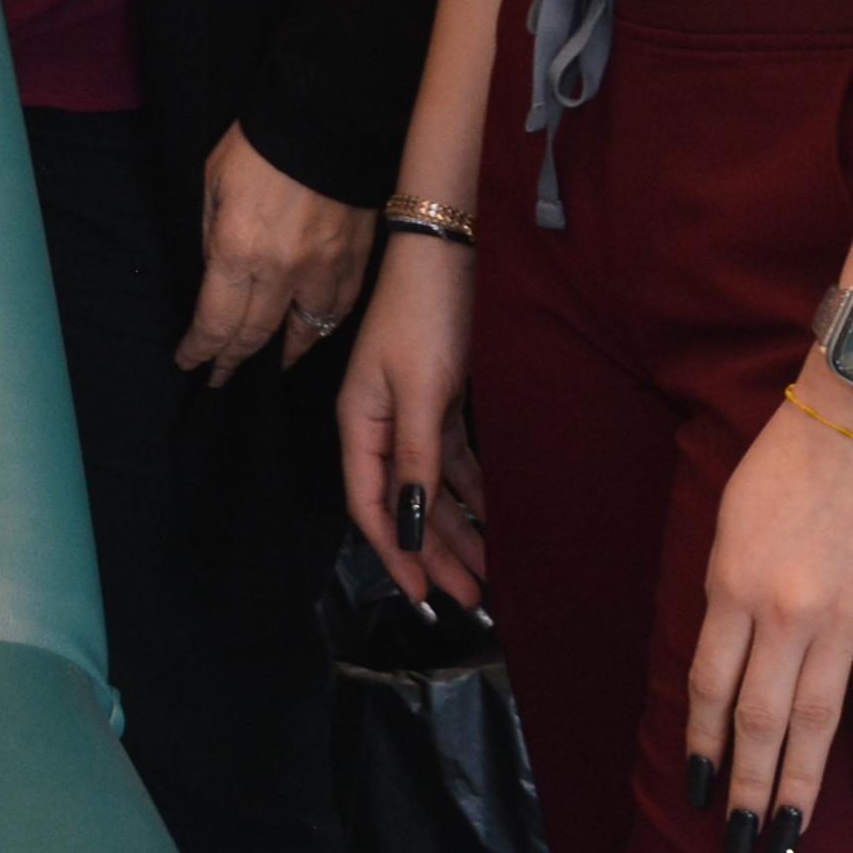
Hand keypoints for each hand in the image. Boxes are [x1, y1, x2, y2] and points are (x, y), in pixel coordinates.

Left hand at [173, 130, 362, 383]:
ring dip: (280, 353)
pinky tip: (310, 333)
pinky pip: (338, 311)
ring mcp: (324, 270)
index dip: (200, 349)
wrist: (326, 117)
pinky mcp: (356, 262)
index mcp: (238, 251)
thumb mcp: (211, 184)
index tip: (189, 362)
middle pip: (254, 335)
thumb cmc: (258, 145)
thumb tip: (214, 275)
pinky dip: (322, 328)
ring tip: (265, 364)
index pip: (215, 322)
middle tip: (218, 377)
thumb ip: (210, 236)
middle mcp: (282, 271)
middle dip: (232, 361)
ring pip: (302, 333)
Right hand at [337, 242, 490, 606]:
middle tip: (471, 600)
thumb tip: (407, 527)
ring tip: (488, 574)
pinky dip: (471, 492)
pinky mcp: (438, 403)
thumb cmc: (424, 316)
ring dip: (457, 529)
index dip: (395, 553)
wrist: (445, 252)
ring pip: (431, 488)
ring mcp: (409, 415)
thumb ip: (415, 462)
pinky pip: (452, 462)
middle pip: (406, 505)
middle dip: (436, 553)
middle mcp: (379, 427)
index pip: (372, 506)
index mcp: (360, 425)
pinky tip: (492, 518)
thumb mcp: (421, 393)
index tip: (424, 595)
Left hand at [686, 389, 852, 852]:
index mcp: (731, 585)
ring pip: (818, 722)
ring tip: (790, 840)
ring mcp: (846, 618)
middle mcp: (784, 612)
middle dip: (747, 790)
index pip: (708, 686)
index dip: (701, 744)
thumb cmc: (787, 460)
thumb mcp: (730, 521)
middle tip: (739, 848)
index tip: (697, 791)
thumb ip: (726, 596)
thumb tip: (726, 666)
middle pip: (761, 721)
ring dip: (802, 788)